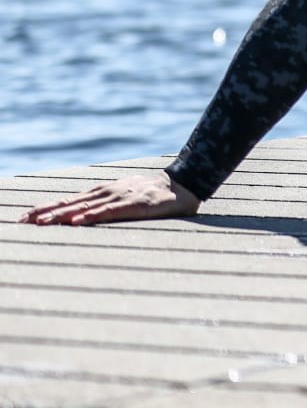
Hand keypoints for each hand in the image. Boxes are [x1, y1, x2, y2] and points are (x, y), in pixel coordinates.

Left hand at [20, 173, 199, 225]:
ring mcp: (120, 197)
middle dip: (45, 213)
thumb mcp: (125, 197)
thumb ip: (105, 205)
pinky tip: (77, 221)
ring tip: (42, 223)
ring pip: (85, 207)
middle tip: (22, 222)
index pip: (67, 200)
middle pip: (70, 203)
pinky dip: (92, 216)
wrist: (184, 184)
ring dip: (61, 215)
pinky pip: (110, 212)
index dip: (45, 208)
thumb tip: (81, 216)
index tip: (23, 218)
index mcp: (102, 192)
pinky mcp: (135, 205)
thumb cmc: (153, 195)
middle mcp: (106, 192)